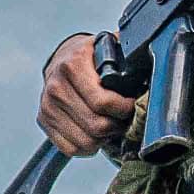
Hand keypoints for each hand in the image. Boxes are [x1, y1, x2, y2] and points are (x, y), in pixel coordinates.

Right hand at [37, 34, 134, 157]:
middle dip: (117, 126)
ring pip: (85, 141)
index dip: (124, 109)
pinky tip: (96, 134)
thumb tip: (149, 65)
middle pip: (95, 125)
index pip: (102, 102)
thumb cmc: (91, 55)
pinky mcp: (44, 121)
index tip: (132, 105)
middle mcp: (56, 86)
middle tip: (124, 119)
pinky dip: (88, 147)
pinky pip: (70, 148)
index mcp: (73, 65)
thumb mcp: (108, 45)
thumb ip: (126, 54)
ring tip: (112, 126)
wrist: (61, 58)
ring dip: (104, 139)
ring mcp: (47, 106)